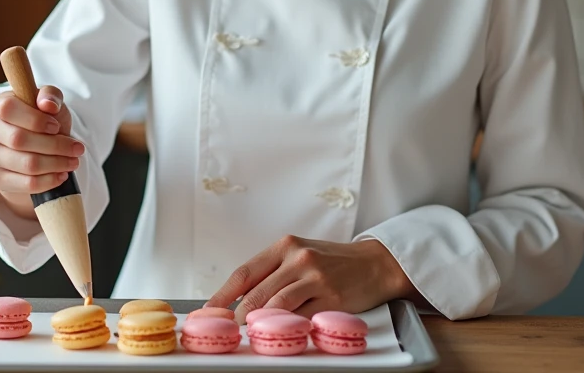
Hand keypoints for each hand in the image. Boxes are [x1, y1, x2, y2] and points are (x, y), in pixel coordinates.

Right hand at [0, 85, 84, 217]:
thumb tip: (48, 104)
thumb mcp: (51, 101)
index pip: (8, 109)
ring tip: (73, 161)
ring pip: (26, 164)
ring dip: (56, 164)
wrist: (38, 146)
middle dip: (55, 145)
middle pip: (19, 140)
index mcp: (0, 105)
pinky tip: (61, 175)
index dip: (34, 119)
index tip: (56, 126)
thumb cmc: (44, 119)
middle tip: (77, 148)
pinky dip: (49, 181)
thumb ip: (50, 95)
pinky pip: (26, 184)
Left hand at [206, 235, 414, 319]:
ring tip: (249, 337)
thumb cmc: (333, 262)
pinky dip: (287, 331)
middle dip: (237, 319)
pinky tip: (280, 337)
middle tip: (227, 334)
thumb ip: (273, 273)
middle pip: (255, 294)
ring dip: (258, 326)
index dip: (222, 296)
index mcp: (285, 246)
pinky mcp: (331, 299)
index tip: (208, 312)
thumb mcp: (301, 256)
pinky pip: (301, 319)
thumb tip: (239, 300)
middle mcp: (298, 258)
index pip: (244, 273)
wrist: (376, 263)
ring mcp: (315, 278)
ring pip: (275, 307)